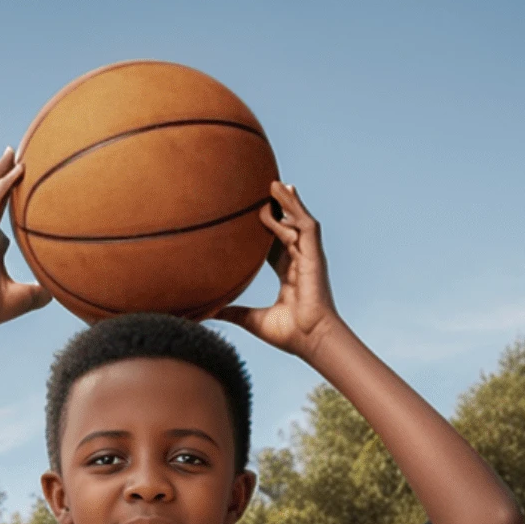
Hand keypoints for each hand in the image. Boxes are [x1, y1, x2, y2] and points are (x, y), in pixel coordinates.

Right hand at [0, 149, 51, 328]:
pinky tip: (17, 171)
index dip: (6, 200)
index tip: (19, 187)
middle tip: (12, 157)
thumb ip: (42, 292)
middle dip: (1, 175)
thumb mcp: (29, 296)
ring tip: (11, 153)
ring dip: (0, 171)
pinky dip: (5, 184)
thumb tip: (58, 293)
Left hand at [218, 181, 338, 359]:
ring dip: (287, 202)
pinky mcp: (315, 255)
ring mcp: (309, 258)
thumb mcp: (253, 320)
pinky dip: (295, 207)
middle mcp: (300, 263)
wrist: (310, 340)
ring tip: (273, 184)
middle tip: (262, 192)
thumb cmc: (290, 334)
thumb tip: (209, 314)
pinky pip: (304, 225)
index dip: (268, 230)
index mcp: (289, 276)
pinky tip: (284, 192)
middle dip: (278, 210)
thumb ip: (234, 313)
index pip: (276, 246)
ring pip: (297, 221)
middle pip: (288, 229)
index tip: (254, 216)